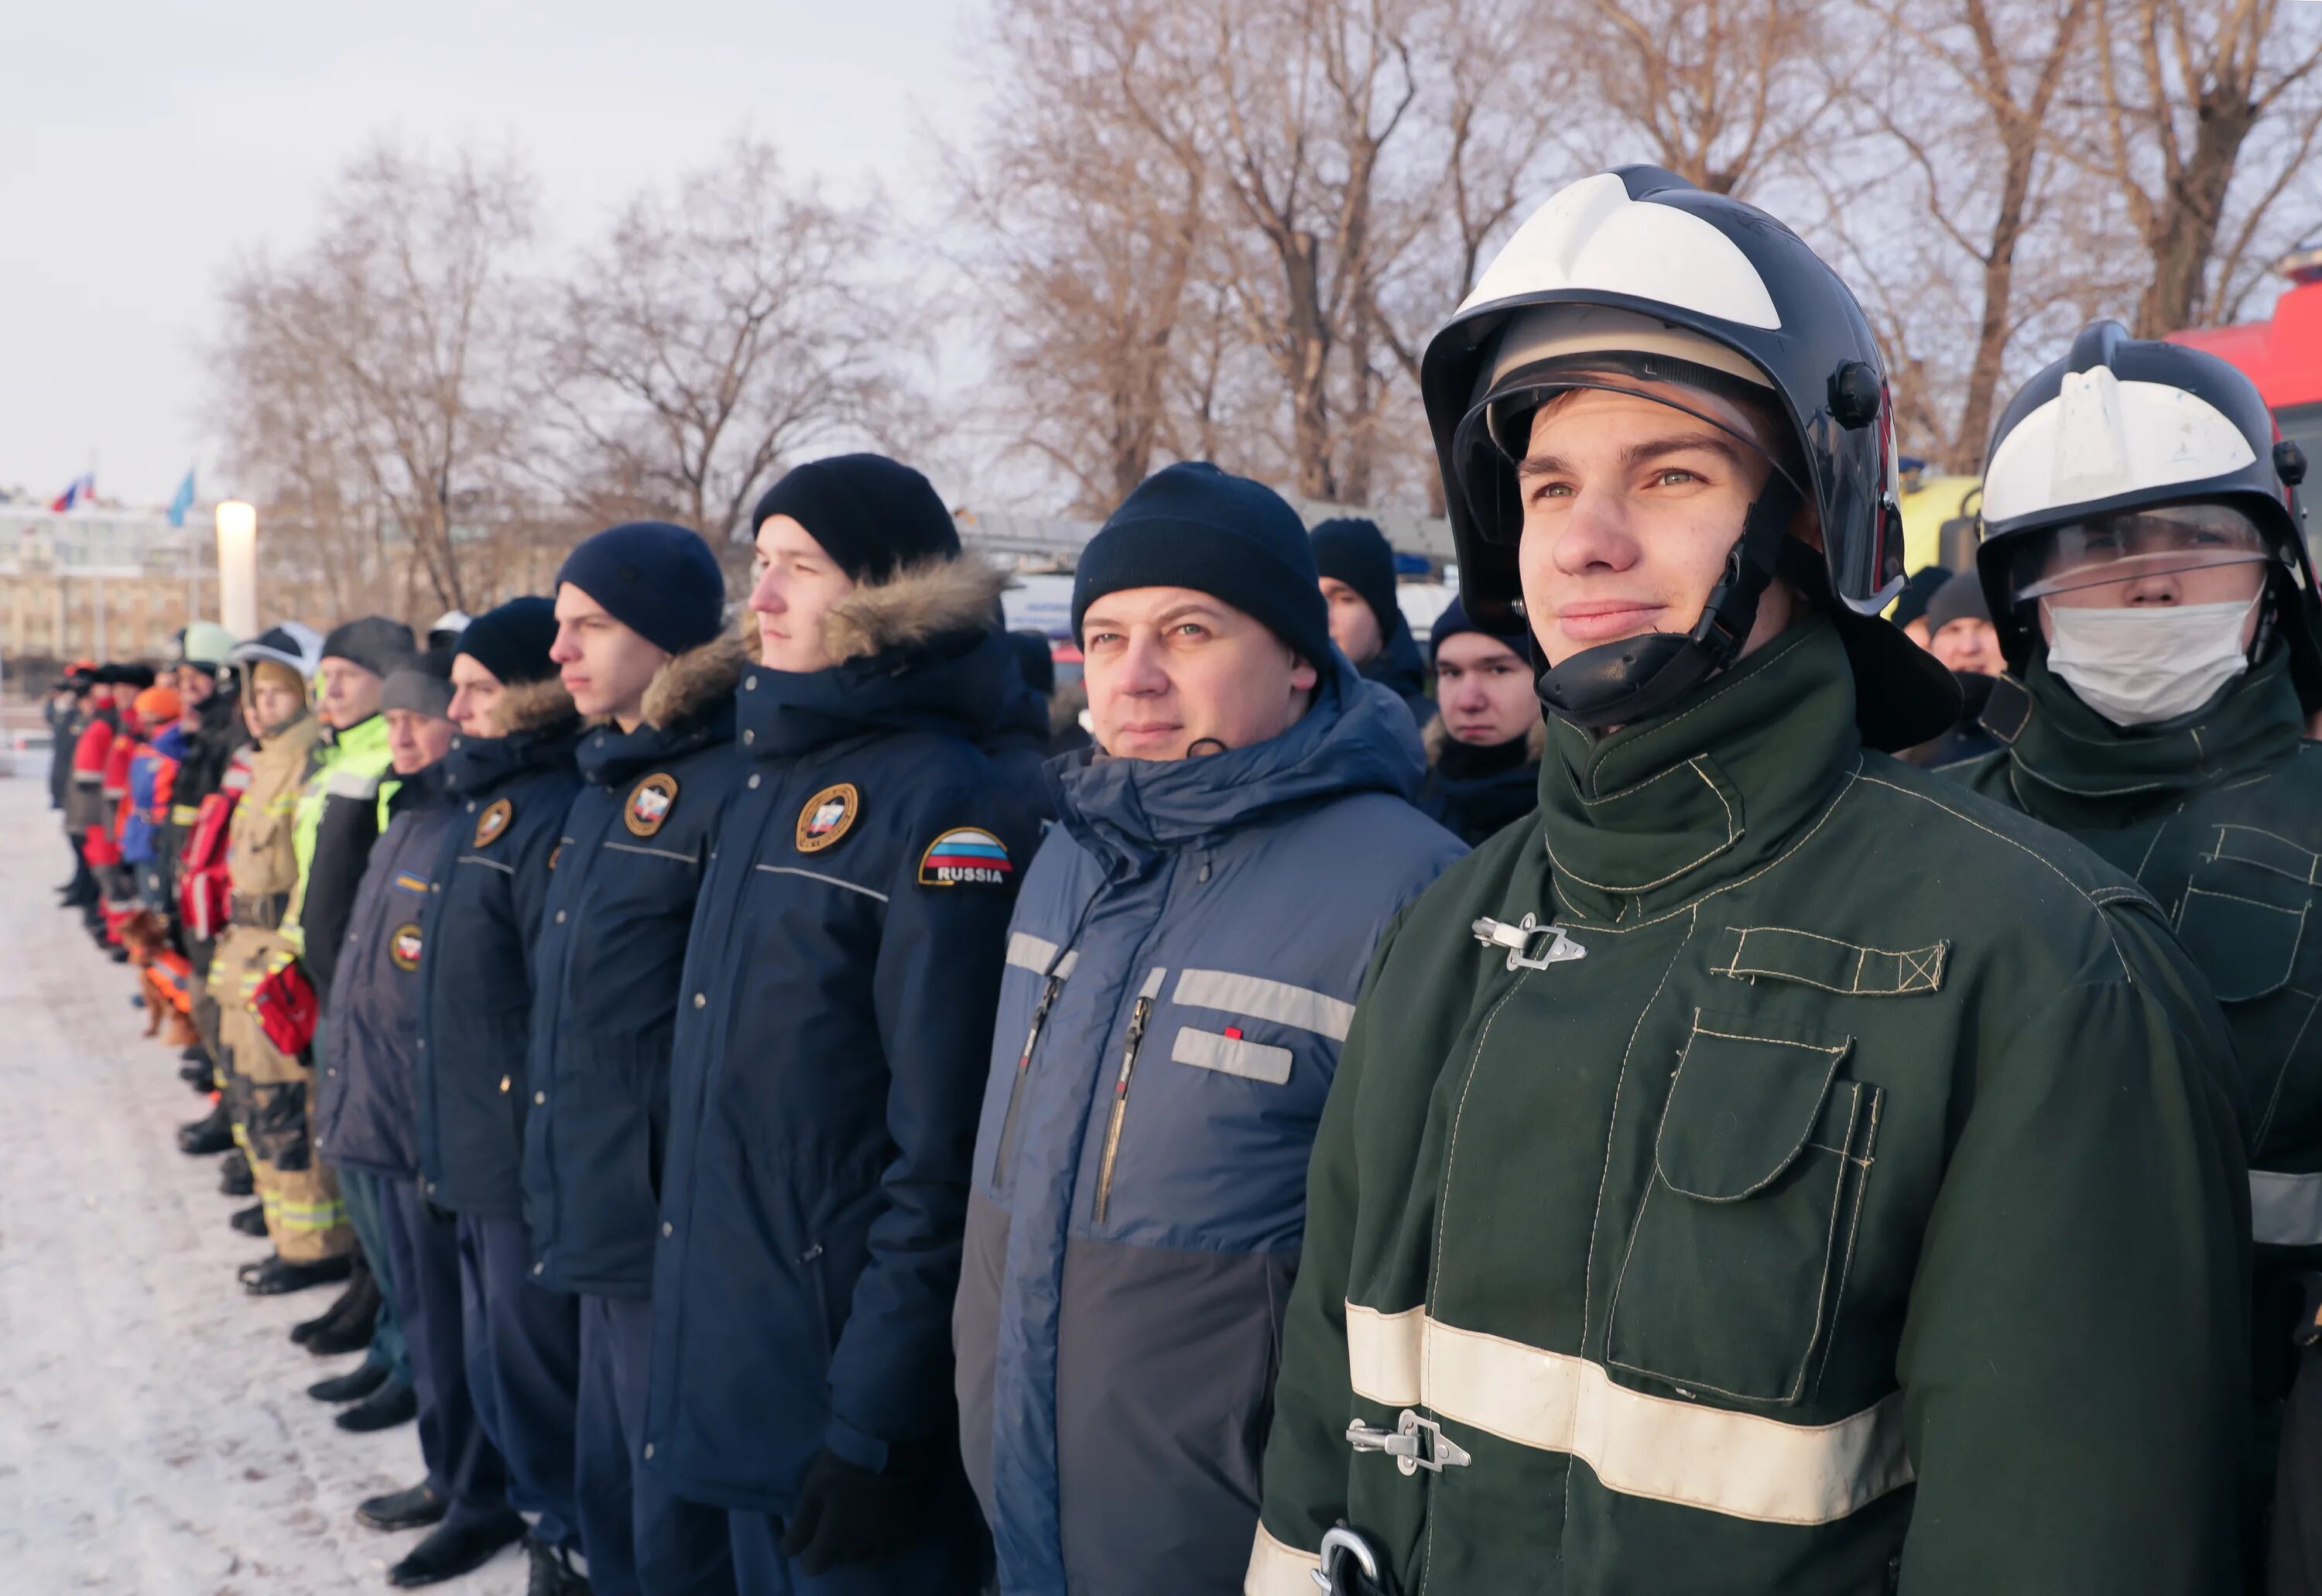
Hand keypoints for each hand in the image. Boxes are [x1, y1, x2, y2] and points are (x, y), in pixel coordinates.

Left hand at [778, 1445, 927, 1576]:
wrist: (891, 1440)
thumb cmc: (844, 1463)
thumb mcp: (813, 1489)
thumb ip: (802, 1524)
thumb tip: (791, 1550)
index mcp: (837, 1539)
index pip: (814, 1566)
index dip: (807, 1553)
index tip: (807, 1536)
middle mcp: (864, 1547)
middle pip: (844, 1561)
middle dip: (836, 1548)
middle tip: (835, 1521)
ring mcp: (891, 1538)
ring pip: (871, 1556)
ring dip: (862, 1545)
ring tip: (859, 1522)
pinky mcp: (911, 1525)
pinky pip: (894, 1544)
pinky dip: (885, 1537)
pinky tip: (881, 1517)